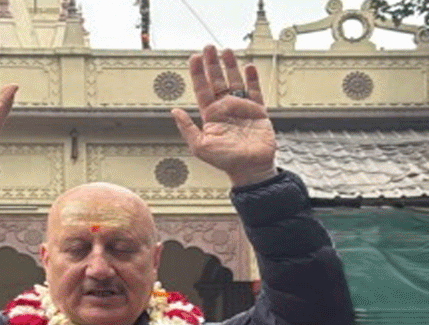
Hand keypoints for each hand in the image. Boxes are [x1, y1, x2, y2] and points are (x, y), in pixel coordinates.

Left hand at [171, 46, 276, 187]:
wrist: (250, 168)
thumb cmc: (224, 161)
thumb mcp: (200, 146)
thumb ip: (187, 128)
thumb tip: (174, 111)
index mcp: (211, 116)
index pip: (202, 89)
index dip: (198, 74)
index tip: (194, 58)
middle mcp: (226, 109)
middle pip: (218, 81)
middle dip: (213, 64)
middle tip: (209, 48)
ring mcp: (242, 109)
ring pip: (235, 82)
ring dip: (231, 66)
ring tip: (227, 51)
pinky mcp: (258, 111)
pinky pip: (255, 91)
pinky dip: (252, 79)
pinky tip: (248, 67)